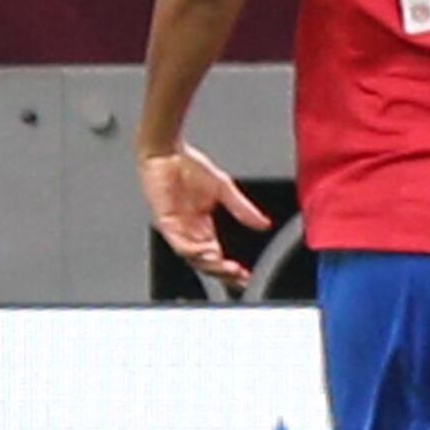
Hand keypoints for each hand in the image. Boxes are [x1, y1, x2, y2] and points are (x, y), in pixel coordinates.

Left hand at [141, 141, 267, 287]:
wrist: (168, 152)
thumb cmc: (188, 166)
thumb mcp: (225, 189)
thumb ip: (243, 209)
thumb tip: (264, 224)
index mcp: (202, 226)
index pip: (217, 256)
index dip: (230, 269)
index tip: (245, 276)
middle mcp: (189, 232)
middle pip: (206, 263)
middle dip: (222, 273)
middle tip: (237, 277)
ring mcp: (177, 230)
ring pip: (192, 258)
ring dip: (209, 265)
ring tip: (225, 267)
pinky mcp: (166, 223)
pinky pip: (179, 244)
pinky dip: (193, 251)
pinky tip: (206, 252)